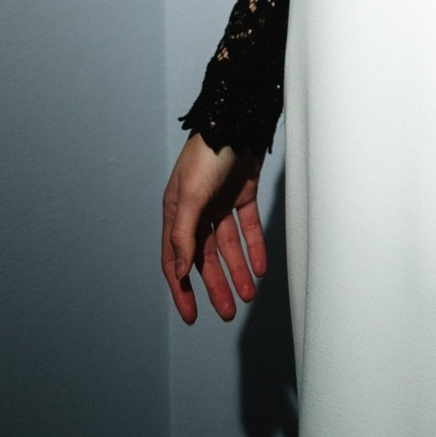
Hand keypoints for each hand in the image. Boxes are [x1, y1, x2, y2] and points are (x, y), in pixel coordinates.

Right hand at [161, 131, 266, 324]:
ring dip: (237, 270)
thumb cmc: (207, 153)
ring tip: (248, 295)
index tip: (191, 315)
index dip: (182, 289)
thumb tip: (181, 271)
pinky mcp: (242, 195)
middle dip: (215, 286)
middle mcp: (196, 211)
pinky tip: (260, 267)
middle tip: (226, 312)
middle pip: (204, 258)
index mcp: (176, 212)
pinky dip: (254, 247)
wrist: (238, 120)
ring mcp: (219, 203)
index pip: (175, 260)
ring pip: (228, 247)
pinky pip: (247, 228)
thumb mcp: (191, 195)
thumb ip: (185, 234)